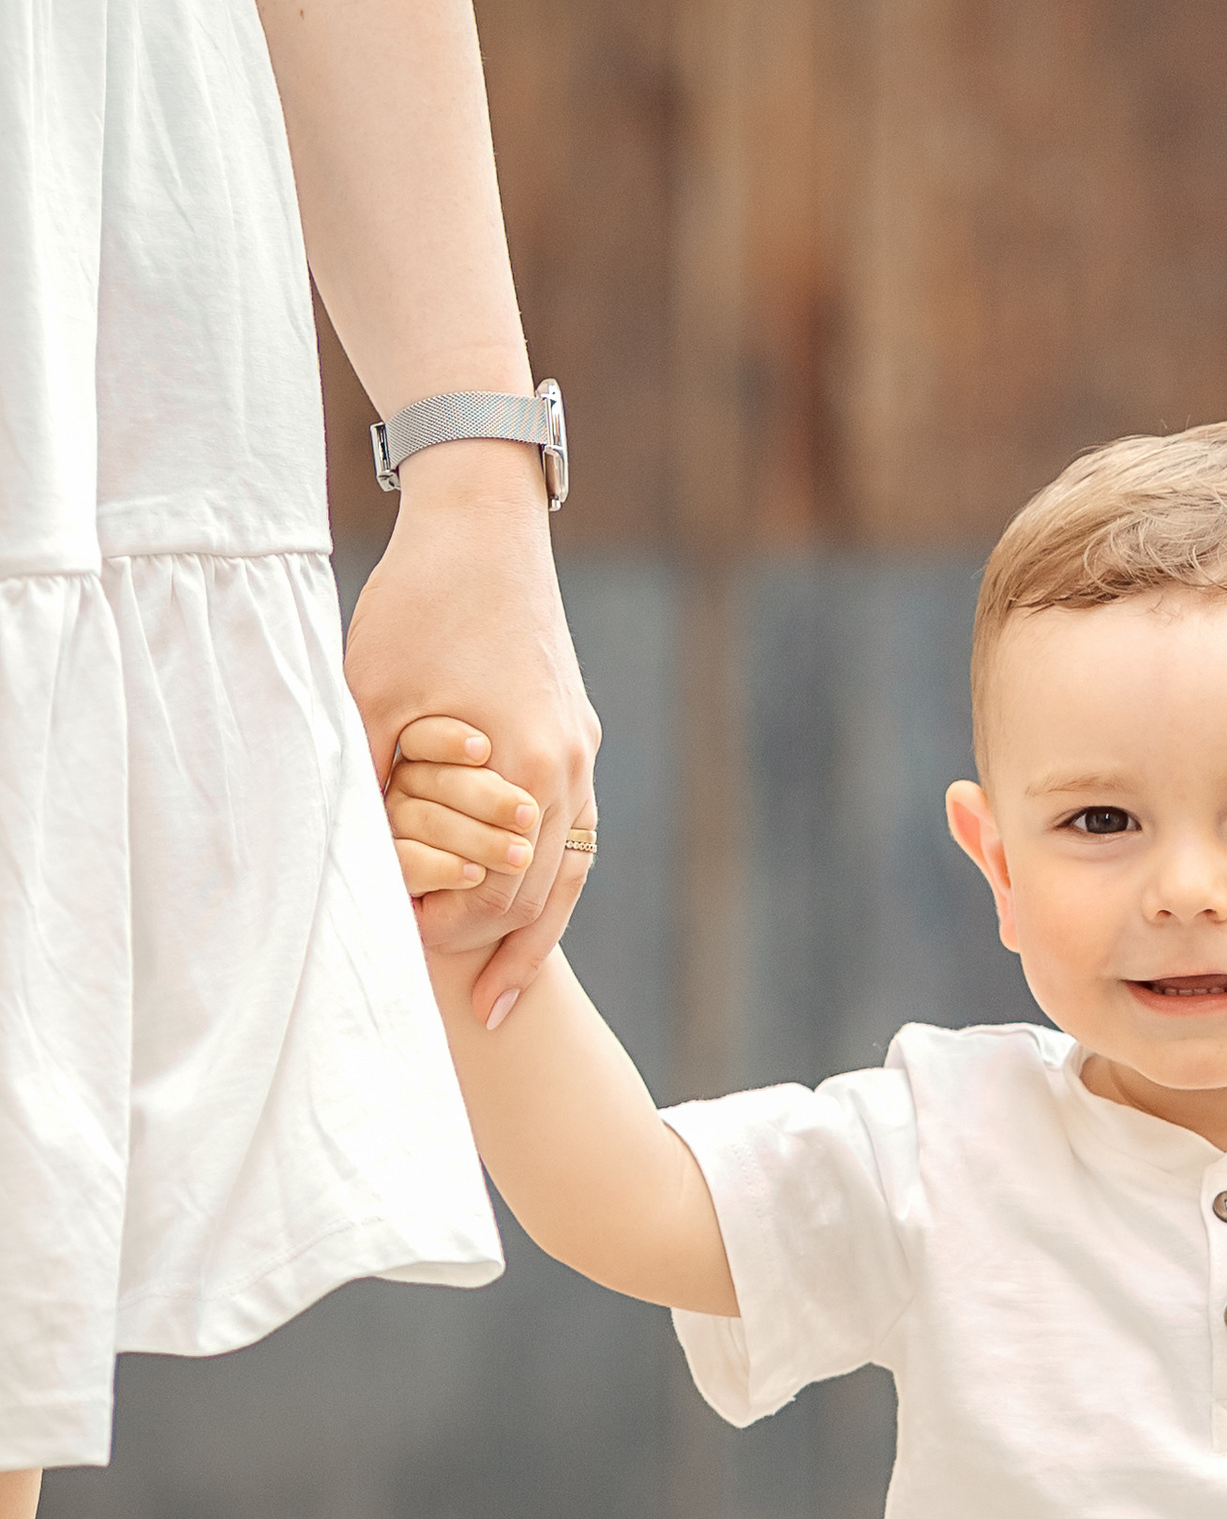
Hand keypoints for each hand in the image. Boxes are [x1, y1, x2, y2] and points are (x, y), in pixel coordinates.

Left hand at [343, 452, 599, 1022]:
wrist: (483, 523)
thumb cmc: (420, 602)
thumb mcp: (371, 698)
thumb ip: (370, 789)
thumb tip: (354, 870)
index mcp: (526, 763)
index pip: (498, 887)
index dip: (453, 928)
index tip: (409, 951)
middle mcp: (567, 768)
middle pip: (541, 894)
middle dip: (495, 947)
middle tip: (456, 992)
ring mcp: (580, 754)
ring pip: (569, 873)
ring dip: (533, 934)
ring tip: (502, 995)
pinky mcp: (576, 736)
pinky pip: (574, 834)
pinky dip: (547, 879)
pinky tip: (522, 906)